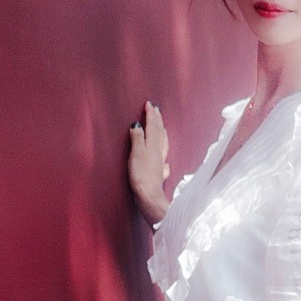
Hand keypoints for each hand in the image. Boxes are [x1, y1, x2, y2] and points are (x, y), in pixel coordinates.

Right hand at [128, 101, 170, 225]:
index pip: (153, 126)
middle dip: (158, 120)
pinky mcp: (159, 172)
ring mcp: (161, 162)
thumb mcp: (136, 153)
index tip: (150, 104)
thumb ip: (137, 138)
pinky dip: (162, 152)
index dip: (151, 114)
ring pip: (163, 143)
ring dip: (162, 133)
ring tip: (161, 127)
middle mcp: (159, 151)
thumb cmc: (141, 175)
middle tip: (156, 110)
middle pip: (160, 132)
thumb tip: (137, 125)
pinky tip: (164, 158)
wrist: (150, 196)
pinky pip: (163, 157)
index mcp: (153, 145)